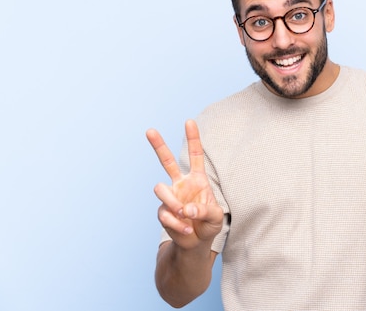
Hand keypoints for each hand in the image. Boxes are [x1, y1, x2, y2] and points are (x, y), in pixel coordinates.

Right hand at [147, 120, 223, 249]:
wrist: (197, 243)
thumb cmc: (209, 224)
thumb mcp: (215, 217)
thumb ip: (204, 210)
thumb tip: (186, 208)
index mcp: (197, 180)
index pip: (195, 155)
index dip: (193, 139)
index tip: (189, 121)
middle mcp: (181, 184)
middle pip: (167, 161)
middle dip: (158, 146)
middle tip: (150, 130)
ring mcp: (170, 197)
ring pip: (160, 189)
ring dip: (173, 202)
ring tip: (184, 214)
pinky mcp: (163, 212)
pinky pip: (164, 213)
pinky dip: (177, 223)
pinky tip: (186, 228)